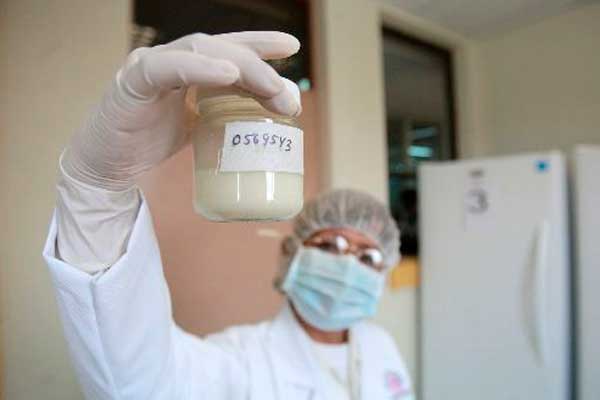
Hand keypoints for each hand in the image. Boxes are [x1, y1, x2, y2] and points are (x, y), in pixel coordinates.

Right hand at [63, 31, 300, 190]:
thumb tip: (269, 121)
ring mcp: (149, 66)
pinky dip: (198, 68)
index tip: (291, 48)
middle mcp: (170, 60)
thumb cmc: (150, 141)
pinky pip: (165, 68)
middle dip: (260, 67)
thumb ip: (225, 115)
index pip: (227, 49)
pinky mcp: (131, 83)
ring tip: (271, 87)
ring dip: (241, 67)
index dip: (259, 45)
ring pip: (199, 50)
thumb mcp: (198, 126)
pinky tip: (227, 74)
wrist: (105, 166)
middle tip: (288, 95)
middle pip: (221, 47)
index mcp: (187, 68)